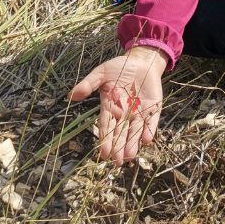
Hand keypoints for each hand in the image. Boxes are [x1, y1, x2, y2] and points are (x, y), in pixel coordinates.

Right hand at [69, 46, 166, 165]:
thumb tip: (71, 95)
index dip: (105, 140)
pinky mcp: (153, 109)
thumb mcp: (101, 73)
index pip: (106, 127)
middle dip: (118, 148)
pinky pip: (151, 122)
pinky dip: (149, 130)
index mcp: (110, 108)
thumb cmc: (119, 67)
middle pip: (120, 134)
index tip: (103, 153)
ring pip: (135, 132)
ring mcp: (139, 113)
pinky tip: (147, 140)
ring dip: (133, 144)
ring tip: (129, 156)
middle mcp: (124, 114)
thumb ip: (88, 84)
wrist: (141, 61)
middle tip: (116, 162)